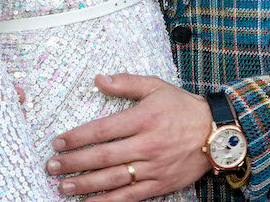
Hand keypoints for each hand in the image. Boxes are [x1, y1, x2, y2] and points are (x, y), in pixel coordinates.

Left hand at [47, 74, 211, 200]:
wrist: (217, 131)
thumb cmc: (183, 107)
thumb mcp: (156, 87)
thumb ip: (126, 82)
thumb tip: (98, 79)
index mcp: (143, 118)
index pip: (102, 129)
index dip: (77, 137)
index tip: (58, 142)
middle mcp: (146, 144)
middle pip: (102, 156)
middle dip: (73, 162)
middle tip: (51, 166)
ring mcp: (153, 167)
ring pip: (113, 178)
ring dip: (85, 184)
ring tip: (63, 186)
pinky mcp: (160, 183)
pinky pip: (130, 196)